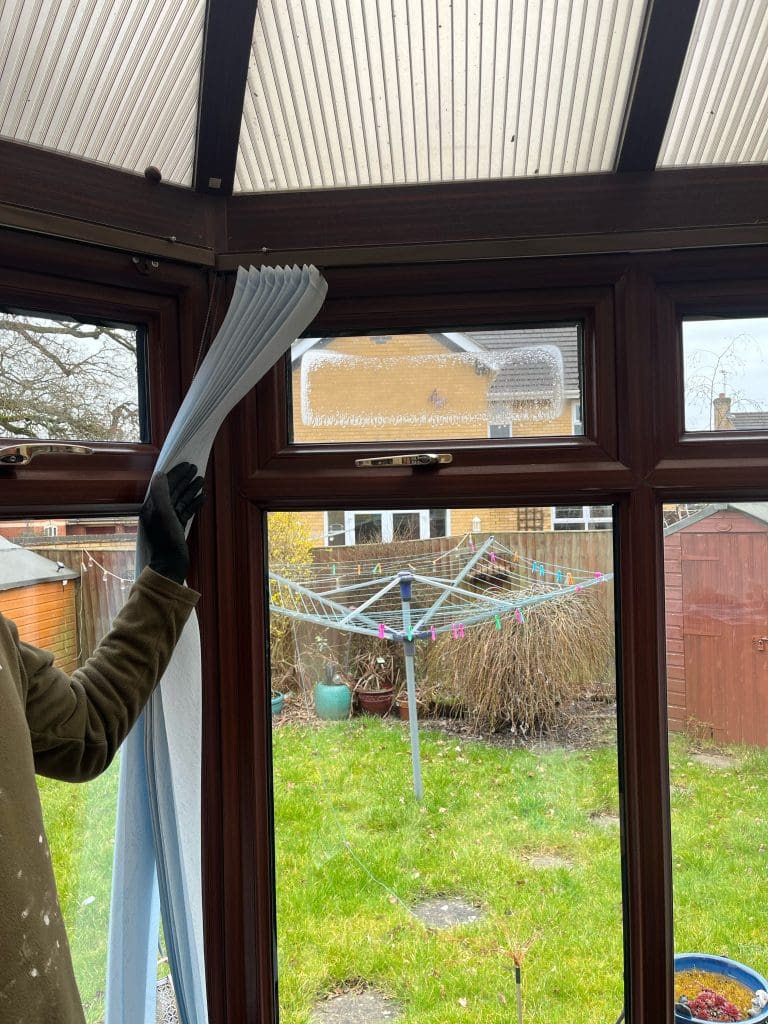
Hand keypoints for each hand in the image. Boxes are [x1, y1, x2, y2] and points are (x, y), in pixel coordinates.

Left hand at [140, 462, 204, 583]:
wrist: (170, 565)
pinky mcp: (177, 527)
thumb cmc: (166, 540)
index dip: (175, 474)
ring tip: (201, 480)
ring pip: (180, 499)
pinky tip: (202, 497)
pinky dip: (194, 503)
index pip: (164, 484)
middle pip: (173, 490)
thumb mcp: (163, 514)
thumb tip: (160, 474)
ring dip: (191, 489)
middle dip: (184, 479)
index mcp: (152, 506)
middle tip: (195, 468)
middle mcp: (158, 511)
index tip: (186, 465)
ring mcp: (168, 520)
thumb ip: (160, 493)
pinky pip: (186, 511)